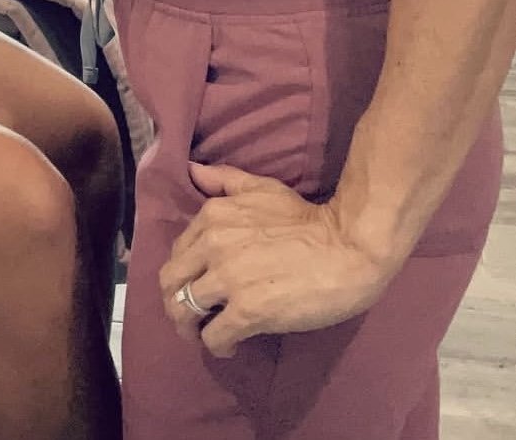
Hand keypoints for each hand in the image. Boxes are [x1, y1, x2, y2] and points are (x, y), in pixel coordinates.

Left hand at [159, 162, 395, 357]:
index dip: (183, 273)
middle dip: (174, 302)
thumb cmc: (307, 218)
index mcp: (212, 216)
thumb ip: (224, 180)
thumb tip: (192, 169)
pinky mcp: (247, 311)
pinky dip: (216, 346)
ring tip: (206, 334)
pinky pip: (213, 336)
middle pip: (169, 282)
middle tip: (192, 317)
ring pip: (183, 311)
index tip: (197, 285)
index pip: (176, 252)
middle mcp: (212, 245)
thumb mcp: (261, 188)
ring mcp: (228, 279)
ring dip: (189, 328)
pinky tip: (230, 346)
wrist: (348, 247)